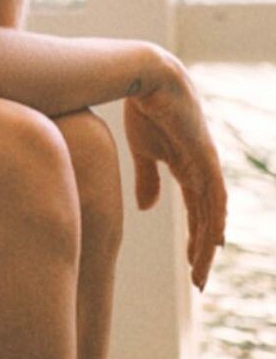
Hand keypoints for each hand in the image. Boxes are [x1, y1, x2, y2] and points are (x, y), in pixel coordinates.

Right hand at [123, 47, 228, 290]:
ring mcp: (205, 162)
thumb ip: (148, 179)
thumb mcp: (143, 152)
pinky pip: (214, 194)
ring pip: (211, 213)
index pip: (196, 212)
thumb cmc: (143, 108)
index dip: (195, 239)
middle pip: (206, 219)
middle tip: (198, 282)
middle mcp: (201, 169)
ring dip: (206, 244)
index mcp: (187, 168)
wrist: (145, 76)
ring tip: (199, 272)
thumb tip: (148, 210)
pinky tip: (215, 241)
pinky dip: (216, 218)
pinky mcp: (204, 155)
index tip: (192, 267)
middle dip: (202, 251)